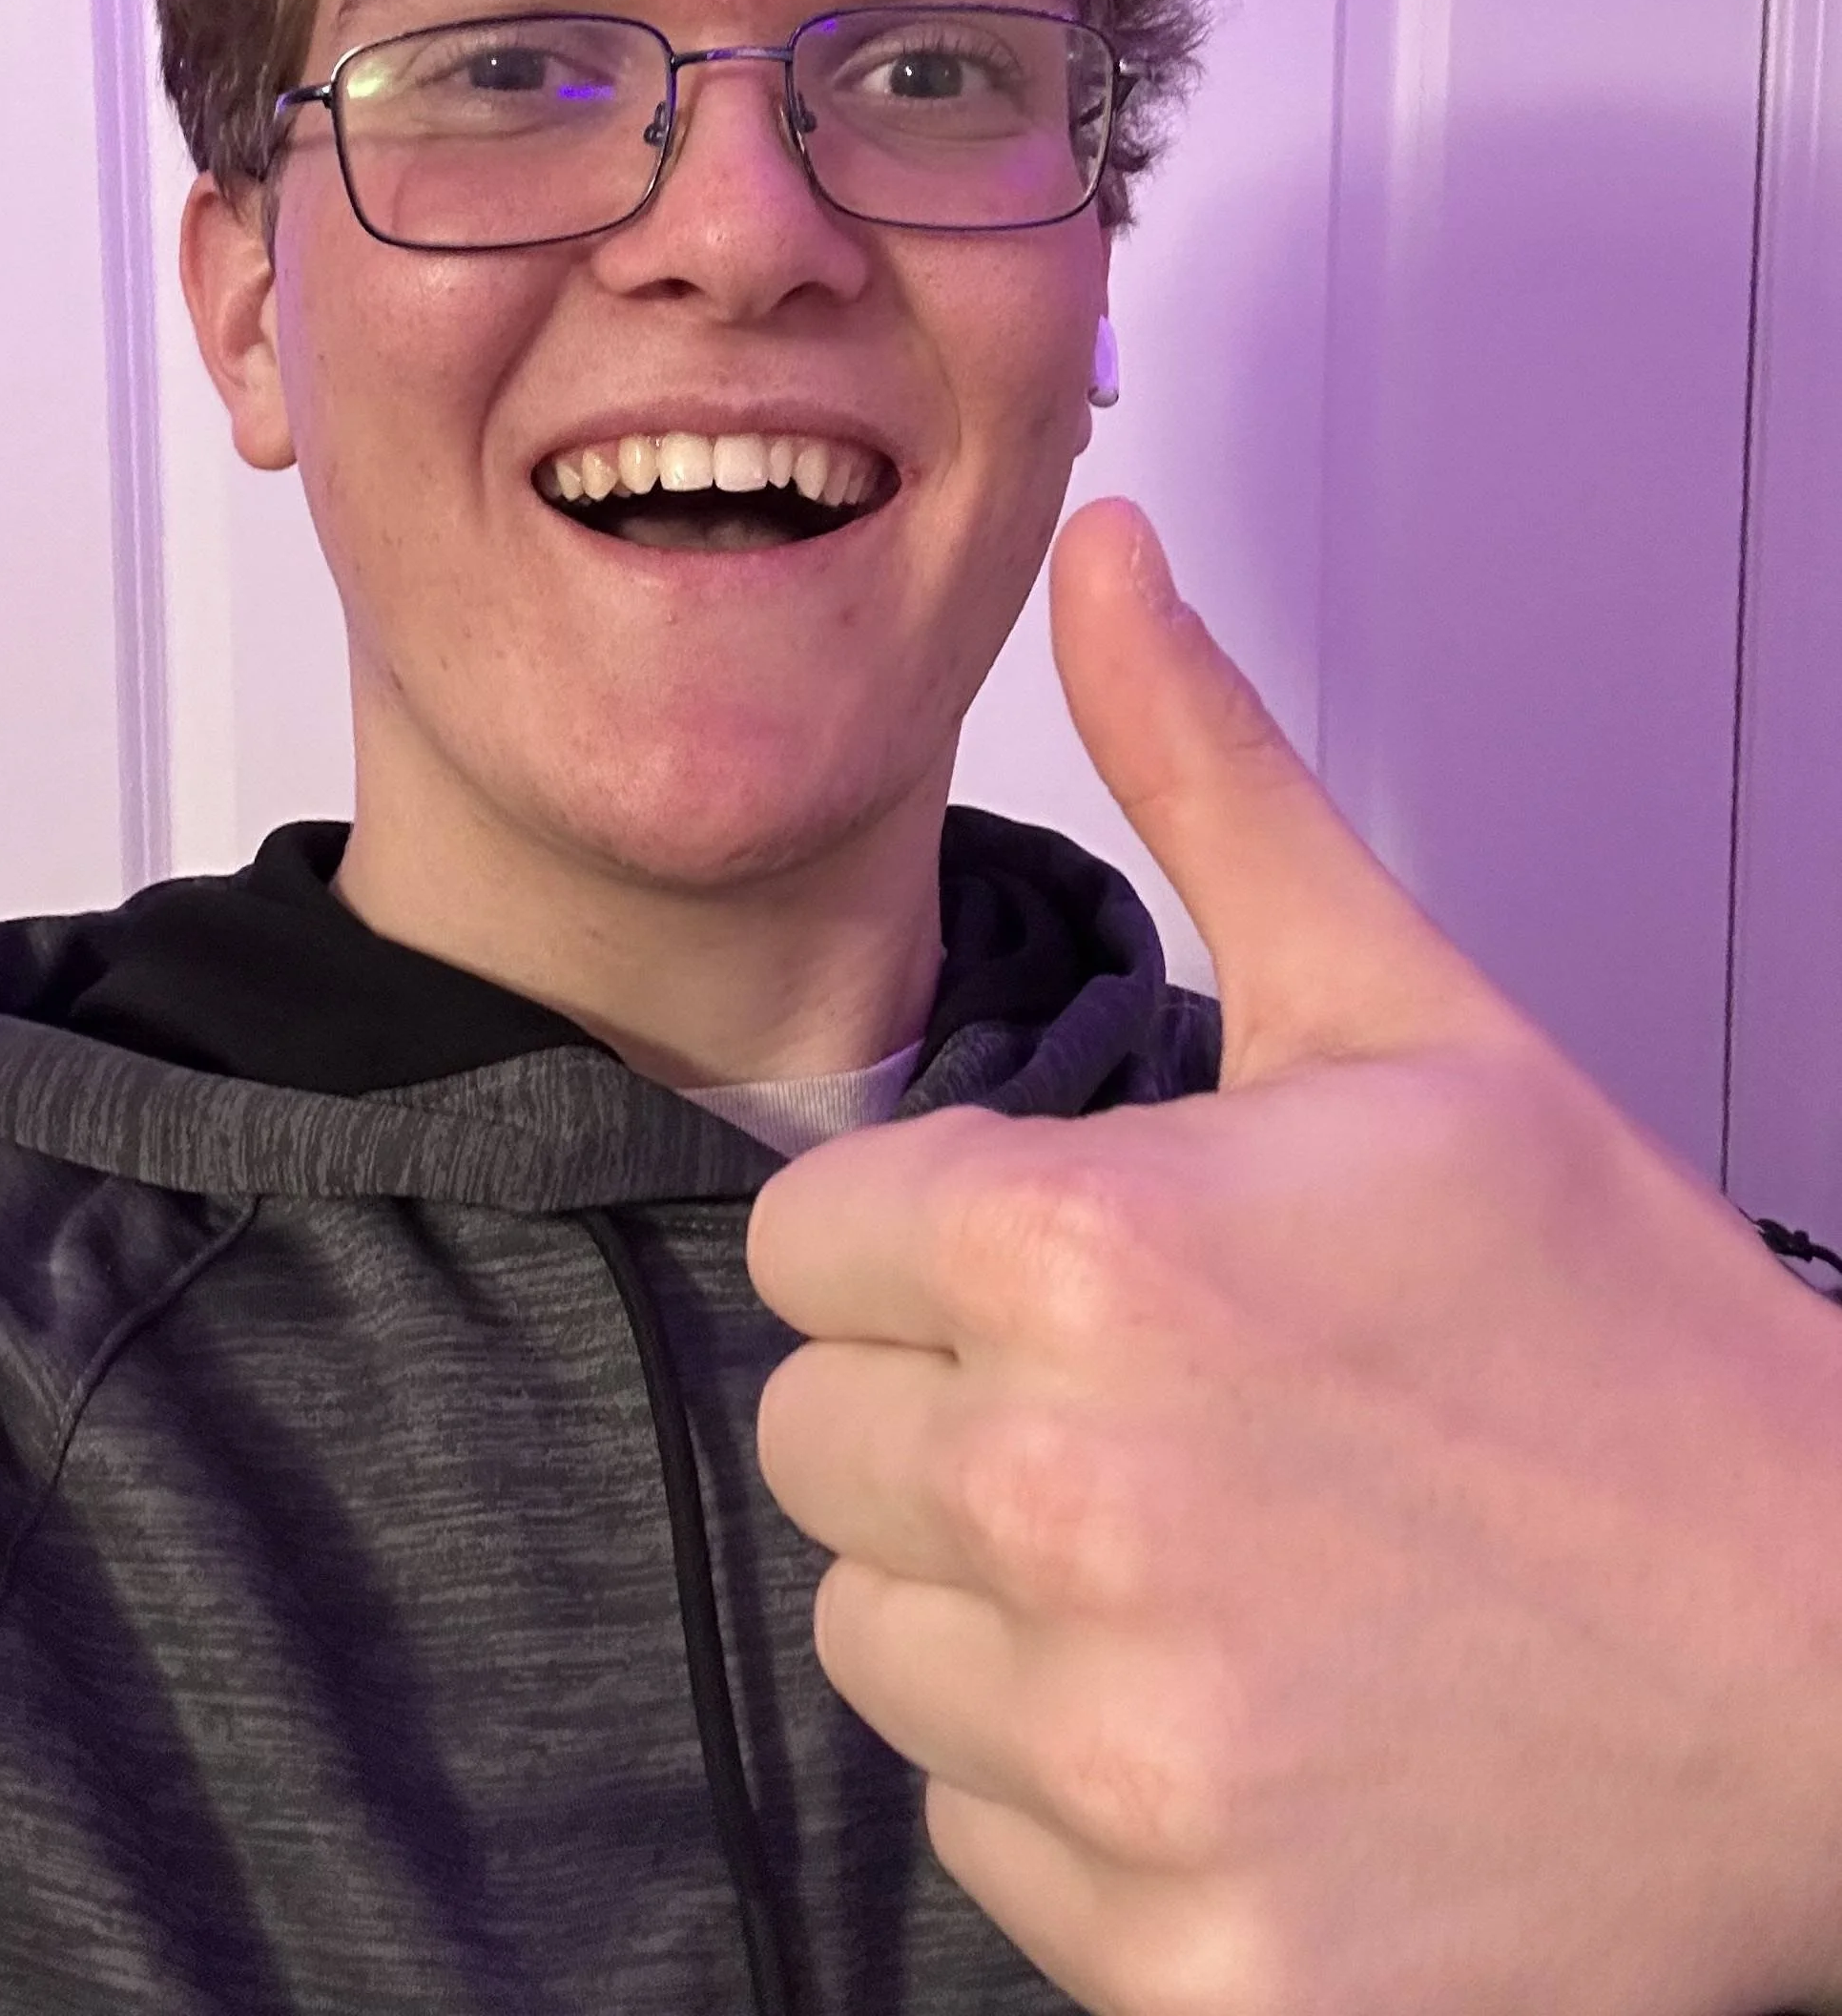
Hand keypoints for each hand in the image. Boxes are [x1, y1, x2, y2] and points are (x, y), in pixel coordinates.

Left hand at [750, 499, 1841, 2015]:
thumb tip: (1107, 557)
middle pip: (821, 1440)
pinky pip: (991, 1841)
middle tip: (1175, 1412)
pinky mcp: (1190, 1963)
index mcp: (1084, 1257)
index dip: (941, 1240)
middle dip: (954, 1409)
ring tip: (1226, 1563)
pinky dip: (1095, 1795)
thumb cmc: (1628, 1336)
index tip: (1092, 1266)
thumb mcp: (1406, 1015)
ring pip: (883, 1640)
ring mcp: (1128, 1760)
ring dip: (1010, 1601)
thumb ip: (1210, 774)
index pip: (804, 1242)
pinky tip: (1265, 1724)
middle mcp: (1069, 1512)